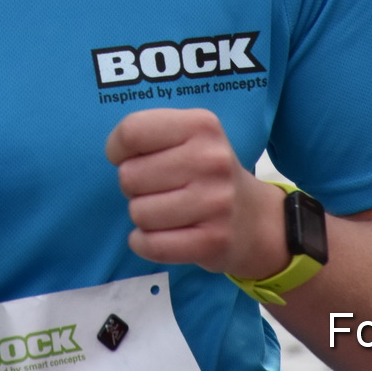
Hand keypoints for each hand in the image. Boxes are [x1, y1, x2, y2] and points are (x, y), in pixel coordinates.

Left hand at [106, 108, 285, 278]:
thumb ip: (151, 134)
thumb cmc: (206, 173)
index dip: (118, 149)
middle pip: (129, 175)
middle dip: (134, 186)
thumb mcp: (189, 137)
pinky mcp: (213, 241)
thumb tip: (116, 155)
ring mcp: (215, 202)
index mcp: (201, 125)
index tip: (128, 157)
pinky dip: (144, 243)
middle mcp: (211, 160)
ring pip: (138, 212)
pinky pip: (151, 245)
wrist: (256, 220)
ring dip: (143, 216)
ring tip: (166, 211)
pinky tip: (159, 235)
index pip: (132, 131)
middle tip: (158, 189)